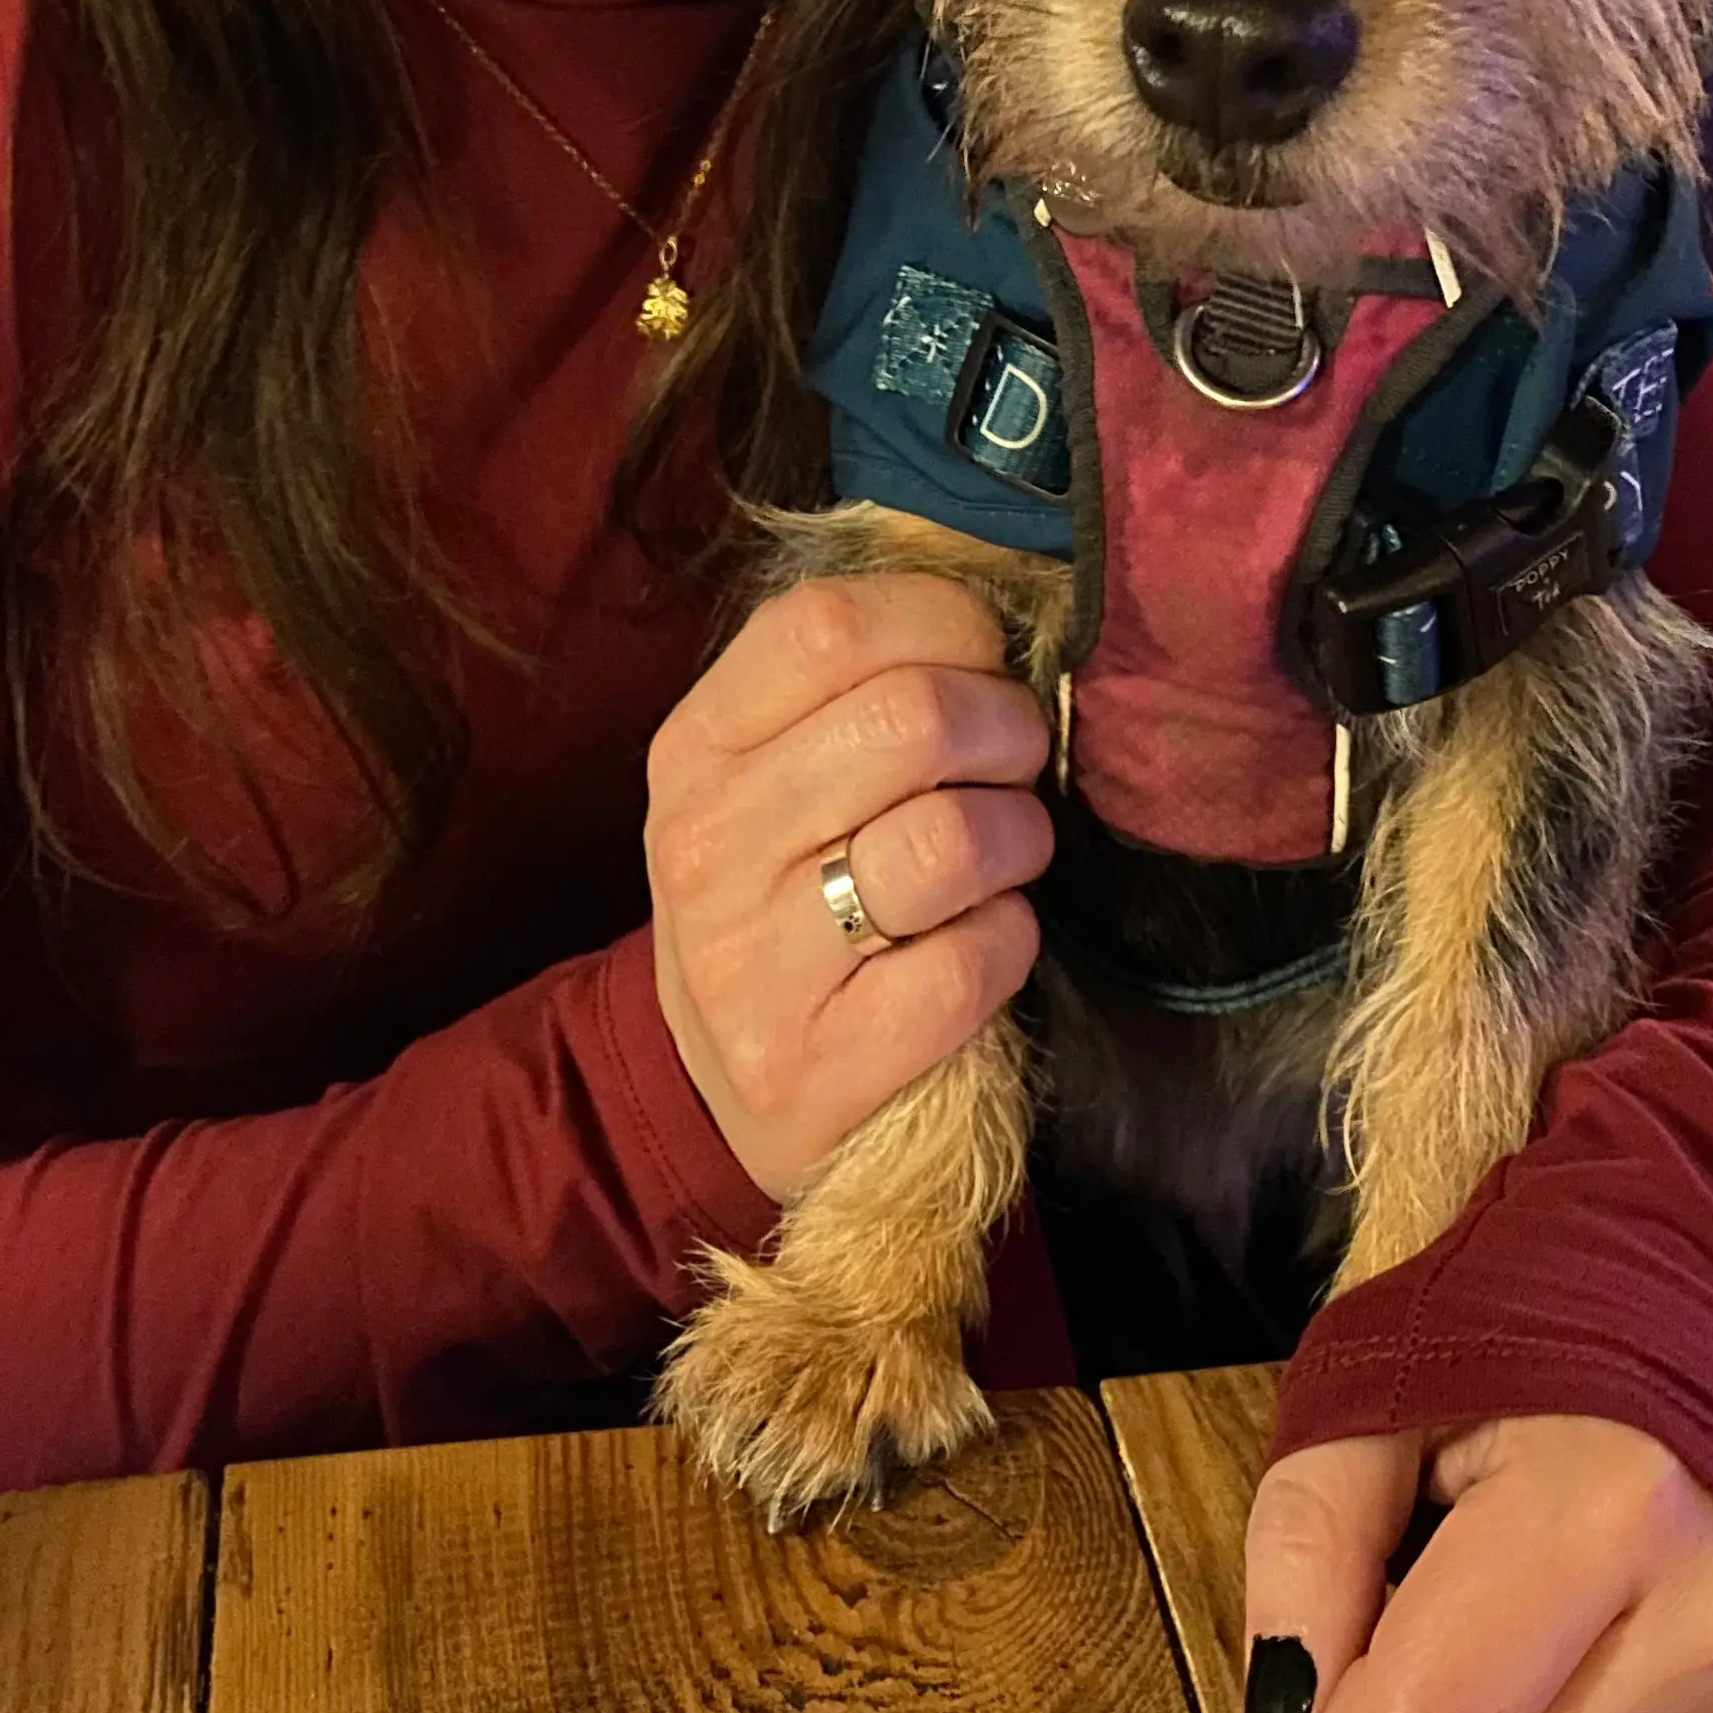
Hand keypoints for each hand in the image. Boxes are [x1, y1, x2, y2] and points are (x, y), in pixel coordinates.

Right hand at [646, 572, 1050, 1203]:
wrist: (728, 1098)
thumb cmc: (785, 902)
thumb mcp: (769, 780)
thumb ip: (851, 689)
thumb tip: (992, 613)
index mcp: (694, 751)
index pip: (824, 624)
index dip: (941, 620)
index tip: (982, 655)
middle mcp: (707, 849)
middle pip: (907, 720)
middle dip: (1005, 728)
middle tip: (1015, 759)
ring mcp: (753, 966)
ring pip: (949, 841)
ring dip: (1018, 836)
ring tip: (1007, 854)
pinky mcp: (819, 1067)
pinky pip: (972, 963)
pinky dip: (1009, 941)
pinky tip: (983, 943)